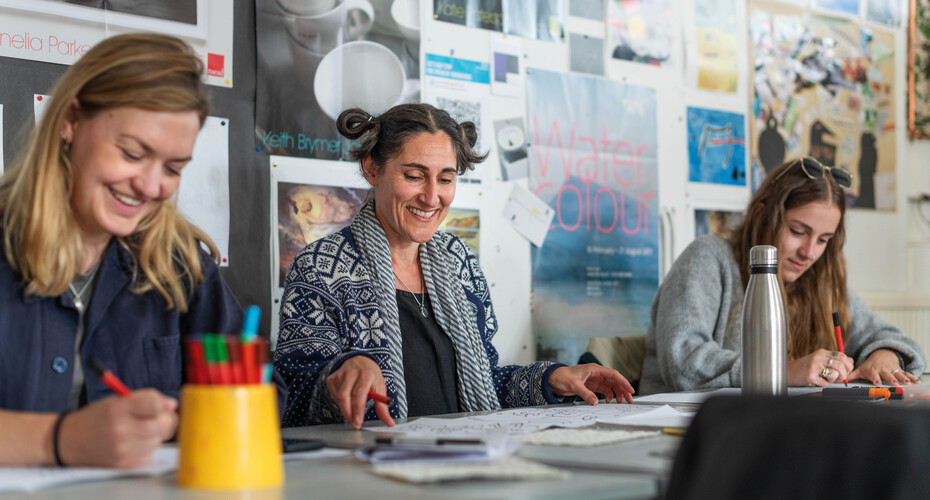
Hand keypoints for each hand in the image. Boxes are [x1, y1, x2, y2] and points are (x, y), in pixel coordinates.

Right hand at [58, 389, 176, 467]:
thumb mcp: (116, 401)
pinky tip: (132, 444)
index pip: (154, 403)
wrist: (68, 441)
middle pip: (162, 424)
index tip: (163, 405)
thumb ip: (145, 400)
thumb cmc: (97, 418)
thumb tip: (172, 404)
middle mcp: (120, 428)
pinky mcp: (123, 464)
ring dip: (154, 435)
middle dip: (163, 420)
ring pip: (158, 440)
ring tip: (137, 431)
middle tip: (155, 418)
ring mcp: (122, 448)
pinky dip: (146, 449)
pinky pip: (149, 455)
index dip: (163, 403)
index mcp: (118, 408)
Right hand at [326, 356, 393, 429]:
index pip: (359, 394)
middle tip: (354, 424)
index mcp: (367, 374)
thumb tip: (390, 423)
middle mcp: (351, 373)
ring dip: (345, 408)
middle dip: (348, 414)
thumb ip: (383, 407)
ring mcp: (340, 375)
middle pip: (345, 397)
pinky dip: (340, 402)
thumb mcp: (380, 387)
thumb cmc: (371, 376)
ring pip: (339, 398)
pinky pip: (334, 396)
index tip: (358, 422)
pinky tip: (347, 398)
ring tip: (353, 408)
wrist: (358, 359)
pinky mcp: (331, 378)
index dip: (357, 410)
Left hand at [548, 364, 634, 404]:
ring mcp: (595, 379)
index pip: (613, 375)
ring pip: (610, 386)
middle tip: (630, 400)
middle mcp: (596, 373)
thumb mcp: (574, 385)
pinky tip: (608, 401)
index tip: (630, 390)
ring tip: (621, 402)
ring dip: (617, 393)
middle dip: (623, 390)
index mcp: (594, 369)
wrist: (553, 378)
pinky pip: (604, 390)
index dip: (623, 382)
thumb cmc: (562, 377)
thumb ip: (585, 393)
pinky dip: (608, 395)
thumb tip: (596, 402)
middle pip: (614, 381)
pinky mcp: (591, 385)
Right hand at [787, 348, 853, 386]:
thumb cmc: (804, 368)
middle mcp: (818, 357)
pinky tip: (817, 381)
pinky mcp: (811, 376)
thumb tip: (850, 361)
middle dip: (844, 374)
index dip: (848, 365)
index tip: (847, 370)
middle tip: (840, 378)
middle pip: (841, 365)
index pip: (842, 356)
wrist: (787, 372)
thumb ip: (834, 360)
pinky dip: (823, 384)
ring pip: (835, 373)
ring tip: (826, 379)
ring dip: (833, 379)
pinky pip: (825, 383)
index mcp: (822, 353)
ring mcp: (814, 366)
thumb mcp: (819, 360)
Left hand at [848, 349, 919, 385]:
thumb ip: (852, 375)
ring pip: (898, 374)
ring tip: (908, 383)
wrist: (882, 355)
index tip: (877, 382)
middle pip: (888, 375)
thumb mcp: (861, 369)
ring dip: (903, 379)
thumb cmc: (871, 365)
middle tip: (895, 383)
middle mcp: (883, 370)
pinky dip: (912, 377)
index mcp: (873, 370)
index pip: (874, 374)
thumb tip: (841, 381)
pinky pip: (907, 374)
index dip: (875, 378)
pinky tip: (917, 382)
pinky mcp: (900, 370)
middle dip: (891, 379)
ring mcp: (892, 370)